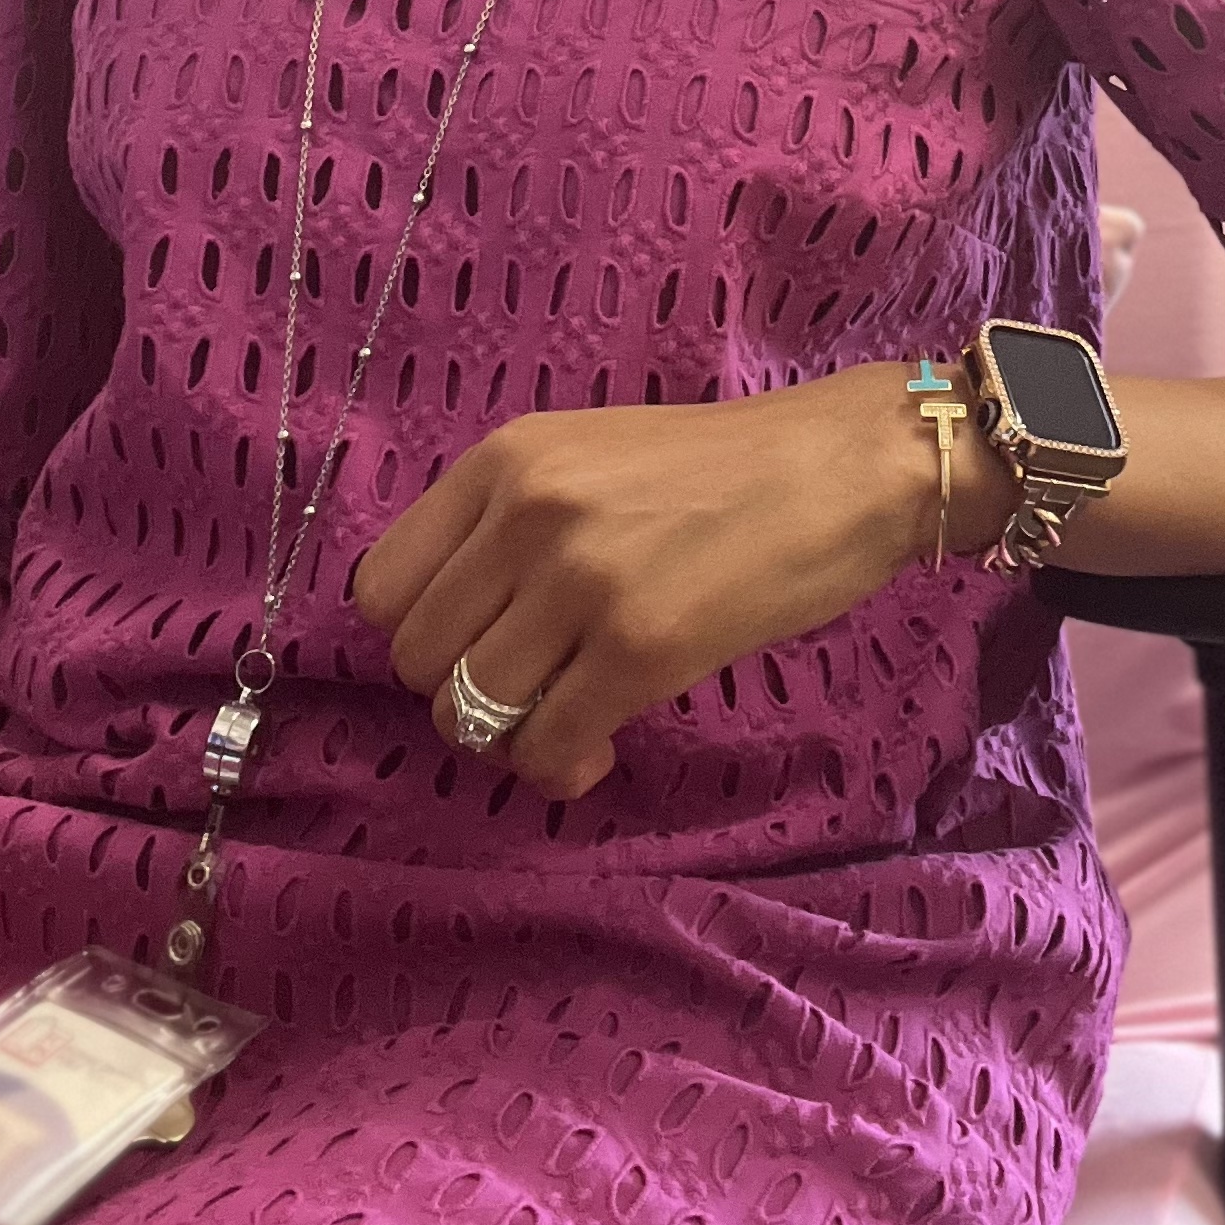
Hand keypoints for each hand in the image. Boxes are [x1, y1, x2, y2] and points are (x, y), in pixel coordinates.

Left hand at [348, 362, 1004, 797]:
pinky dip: (562, 768)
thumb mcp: (591, 455)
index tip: (477, 643)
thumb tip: (456, 628)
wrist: (843, 466)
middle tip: (531, 689)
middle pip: (418, 658)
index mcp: (505, 459)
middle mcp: (527, 513)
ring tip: (568, 720)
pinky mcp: (641, 648)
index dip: (421, 634)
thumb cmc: (724, 467)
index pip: (381, 586)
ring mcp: (581, 581)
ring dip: (512, 738)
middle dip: (464, 694)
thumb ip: (514, 520)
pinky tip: (603, 746)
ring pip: (471, 712)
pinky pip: (546, 749)